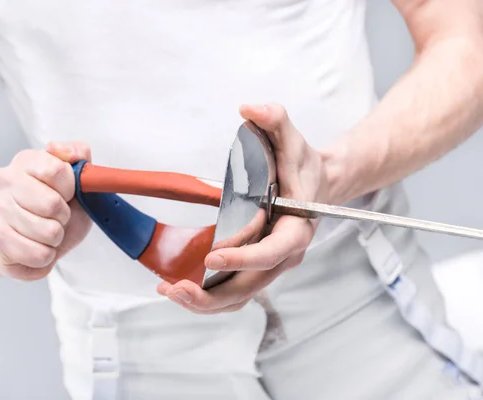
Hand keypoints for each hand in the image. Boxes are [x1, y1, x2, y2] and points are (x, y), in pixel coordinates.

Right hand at [0, 142, 91, 280]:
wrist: (20, 235)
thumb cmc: (52, 206)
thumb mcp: (74, 178)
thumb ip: (78, 154)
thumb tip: (61, 149)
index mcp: (25, 161)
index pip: (56, 170)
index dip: (70, 188)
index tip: (66, 194)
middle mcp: (4, 182)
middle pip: (52, 204)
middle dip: (64, 216)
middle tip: (56, 216)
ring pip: (48, 233)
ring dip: (57, 238)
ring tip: (46, 232)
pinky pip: (39, 256)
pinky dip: (47, 257)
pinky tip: (37, 247)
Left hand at [157, 103, 329, 312]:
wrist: (318, 186)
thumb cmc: (303, 166)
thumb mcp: (292, 139)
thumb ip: (275, 120)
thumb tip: (248, 108)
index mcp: (295, 231)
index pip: (271, 253)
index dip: (243, 258)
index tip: (212, 258)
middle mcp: (283, 256)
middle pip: (250, 287)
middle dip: (212, 294)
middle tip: (176, 289)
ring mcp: (269, 267)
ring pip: (238, 297)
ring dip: (205, 302)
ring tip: (171, 292)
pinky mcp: (255, 269)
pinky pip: (232, 292)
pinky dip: (207, 297)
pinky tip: (179, 289)